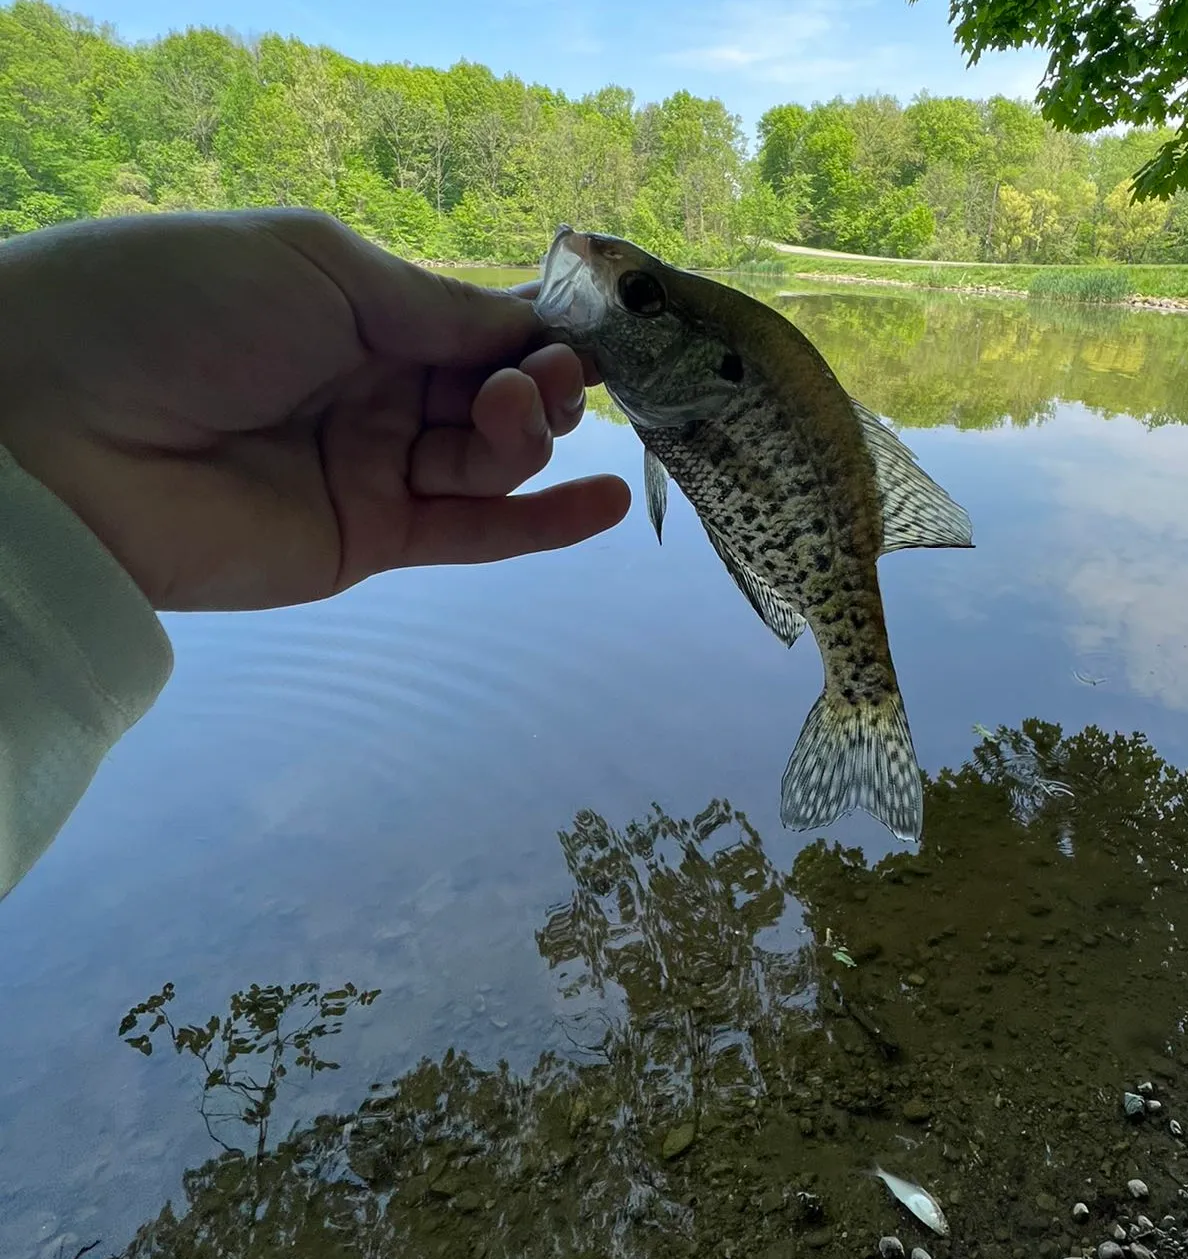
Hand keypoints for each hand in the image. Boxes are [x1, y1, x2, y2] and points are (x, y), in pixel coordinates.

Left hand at [0, 208, 629, 610]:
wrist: (61, 425)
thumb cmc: (180, 308)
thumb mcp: (319, 269)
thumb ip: (435, 309)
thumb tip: (529, 332)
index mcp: (358, 308)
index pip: (476, 320)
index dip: (541, 324)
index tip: (604, 325)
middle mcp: (375, 390)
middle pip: (496, 390)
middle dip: (540, 379)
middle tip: (548, 376)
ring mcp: (375, 470)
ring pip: (492, 459)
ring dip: (530, 432)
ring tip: (522, 410)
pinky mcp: (369, 543)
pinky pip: (475, 533)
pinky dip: (546, 521)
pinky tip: (609, 501)